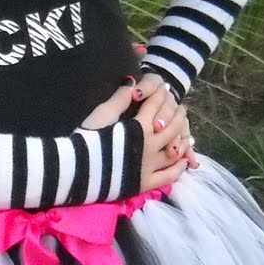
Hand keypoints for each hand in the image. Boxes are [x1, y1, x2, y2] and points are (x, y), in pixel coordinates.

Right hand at [80, 77, 197, 193]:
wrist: (77, 169)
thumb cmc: (87, 138)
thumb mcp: (102, 114)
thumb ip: (120, 99)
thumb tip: (133, 82)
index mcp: (140, 126)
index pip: (156, 105)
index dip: (160, 94)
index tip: (164, 89)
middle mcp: (150, 145)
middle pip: (172, 126)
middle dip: (177, 114)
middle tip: (180, 108)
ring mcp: (150, 165)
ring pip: (174, 151)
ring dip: (182, 139)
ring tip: (186, 133)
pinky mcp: (145, 183)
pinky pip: (168, 176)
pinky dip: (178, 169)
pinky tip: (183, 163)